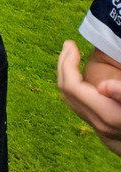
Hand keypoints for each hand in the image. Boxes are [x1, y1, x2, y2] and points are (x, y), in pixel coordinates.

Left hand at [58, 41, 120, 156]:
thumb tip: (102, 87)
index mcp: (107, 114)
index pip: (72, 86)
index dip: (67, 63)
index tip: (71, 44)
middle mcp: (98, 122)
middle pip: (66, 90)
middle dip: (64, 64)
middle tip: (69, 45)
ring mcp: (97, 127)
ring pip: (68, 97)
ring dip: (65, 73)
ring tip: (71, 54)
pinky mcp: (98, 126)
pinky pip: (75, 102)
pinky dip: (71, 84)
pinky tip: (77, 73)